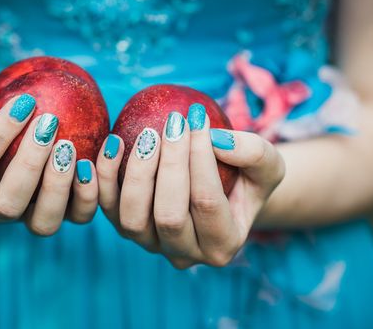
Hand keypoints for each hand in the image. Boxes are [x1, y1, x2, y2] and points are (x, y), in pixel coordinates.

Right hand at [0, 70, 98, 234]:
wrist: (2, 159)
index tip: (25, 100)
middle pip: (8, 204)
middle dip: (29, 165)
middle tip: (49, 123)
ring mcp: (30, 217)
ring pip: (44, 223)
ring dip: (59, 187)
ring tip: (70, 148)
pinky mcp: (62, 215)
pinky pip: (79, 216)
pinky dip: (89, 194)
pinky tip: (94, 161)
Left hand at [96, 106, 283, 267]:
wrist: (221, 192)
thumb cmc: (246, 177)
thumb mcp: (267, 164)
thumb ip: (254, 154)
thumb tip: (216, 141)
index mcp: (222, 245)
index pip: (207, 203)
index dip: (200, 159)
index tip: (198, 117)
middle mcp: (185, 254)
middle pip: (169, 216)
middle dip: (170, 165)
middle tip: (174, 123)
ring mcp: (151, 244)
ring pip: (133, 219)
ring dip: (137, 172)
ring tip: (148, 133)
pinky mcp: (125, 228)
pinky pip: (106, 207)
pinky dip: (105, 176)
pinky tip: (115, 142)